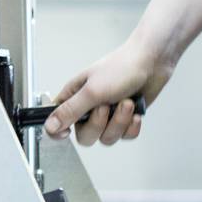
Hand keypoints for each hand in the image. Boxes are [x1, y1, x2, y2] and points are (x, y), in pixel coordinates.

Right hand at [39, 38, 168, 146]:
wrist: (151, 63)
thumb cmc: (121, 68)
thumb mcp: (92, 91)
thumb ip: (70, 111)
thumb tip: (49, 126)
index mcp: (74, 97)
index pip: (56, 122)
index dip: (58, 131)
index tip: (67, 133)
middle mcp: (88, 108)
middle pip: (85, 136)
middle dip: (99, 124)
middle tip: (106, 107)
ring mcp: (108, 115)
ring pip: (107, 137)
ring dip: (119, 122)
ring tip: (126, 103)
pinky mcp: (124, 119)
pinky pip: (124, 136)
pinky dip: (132, 126)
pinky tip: (135, 111)